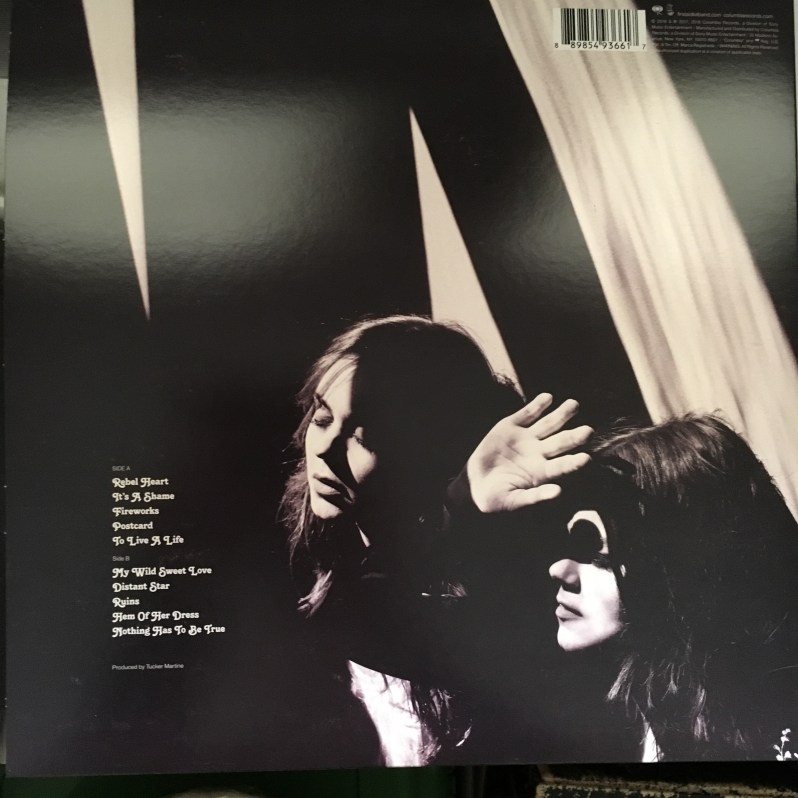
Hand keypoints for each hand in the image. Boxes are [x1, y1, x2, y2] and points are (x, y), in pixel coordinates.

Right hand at [456, 393, 591, 512]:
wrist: (474, 484)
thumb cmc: (496, 499)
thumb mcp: (513, 502)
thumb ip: (535, 498)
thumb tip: (558, 492)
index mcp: (542, 473)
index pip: (562, 466)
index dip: (573, 463)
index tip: (586, 459)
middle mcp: (538, 453)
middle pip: (560, 442)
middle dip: (574, 437)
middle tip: (588, 431)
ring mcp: (526, 438)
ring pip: (548, 424)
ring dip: (561, 415)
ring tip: (574, 405)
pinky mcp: (511, 426)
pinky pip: (527, 414)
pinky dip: (536, 406)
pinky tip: (547, 398)